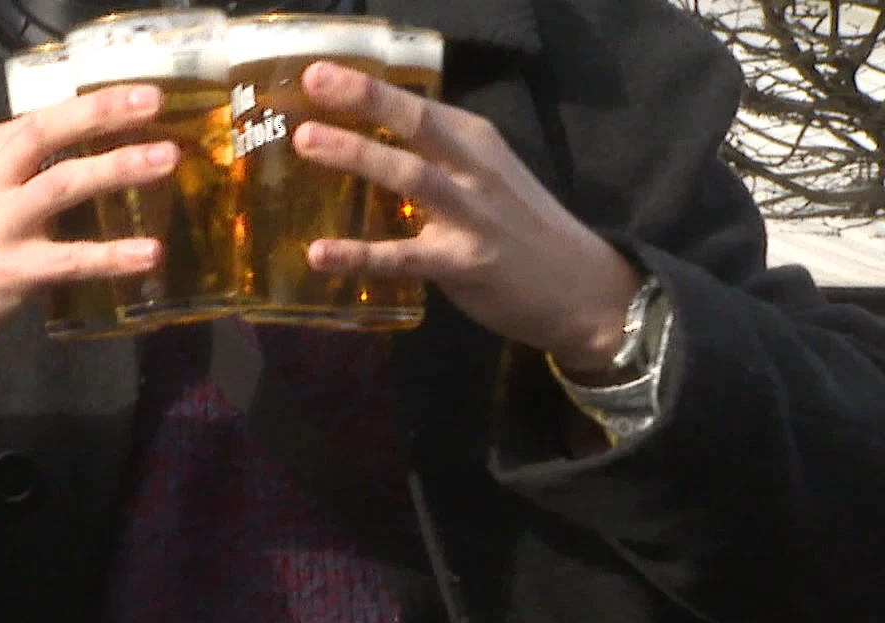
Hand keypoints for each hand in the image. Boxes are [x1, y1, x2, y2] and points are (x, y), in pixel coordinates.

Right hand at [0, 85, 177, 392]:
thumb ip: (16, 173)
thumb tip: (84, 161)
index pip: (41, 119)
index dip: (93, 103)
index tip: (140, 95)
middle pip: (48, 134)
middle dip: (103, 113)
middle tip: (155, 104)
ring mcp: (0, 226)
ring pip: (62, 184)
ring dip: (117, 168)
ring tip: (166, 159)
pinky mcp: (11, 272)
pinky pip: (70, 259)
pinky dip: (112, 255)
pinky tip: (150, 254)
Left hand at [290, 62, 641, 376]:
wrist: (581, 286)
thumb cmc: (520, 227)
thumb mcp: (486, 175)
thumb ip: (437, 158)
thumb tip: (366, 147)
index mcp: (476, 141)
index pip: (419, 105)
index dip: (370, 85)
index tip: (319, 70)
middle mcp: (475, 168)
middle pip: (418, 123)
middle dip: (367, 98)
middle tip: (314, 79)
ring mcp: (471, 214)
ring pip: (411, 175)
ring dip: (358, 154)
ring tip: (307, 140)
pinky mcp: (463, 263)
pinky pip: (402, 256)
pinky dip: (359, 254)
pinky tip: (319, 253)